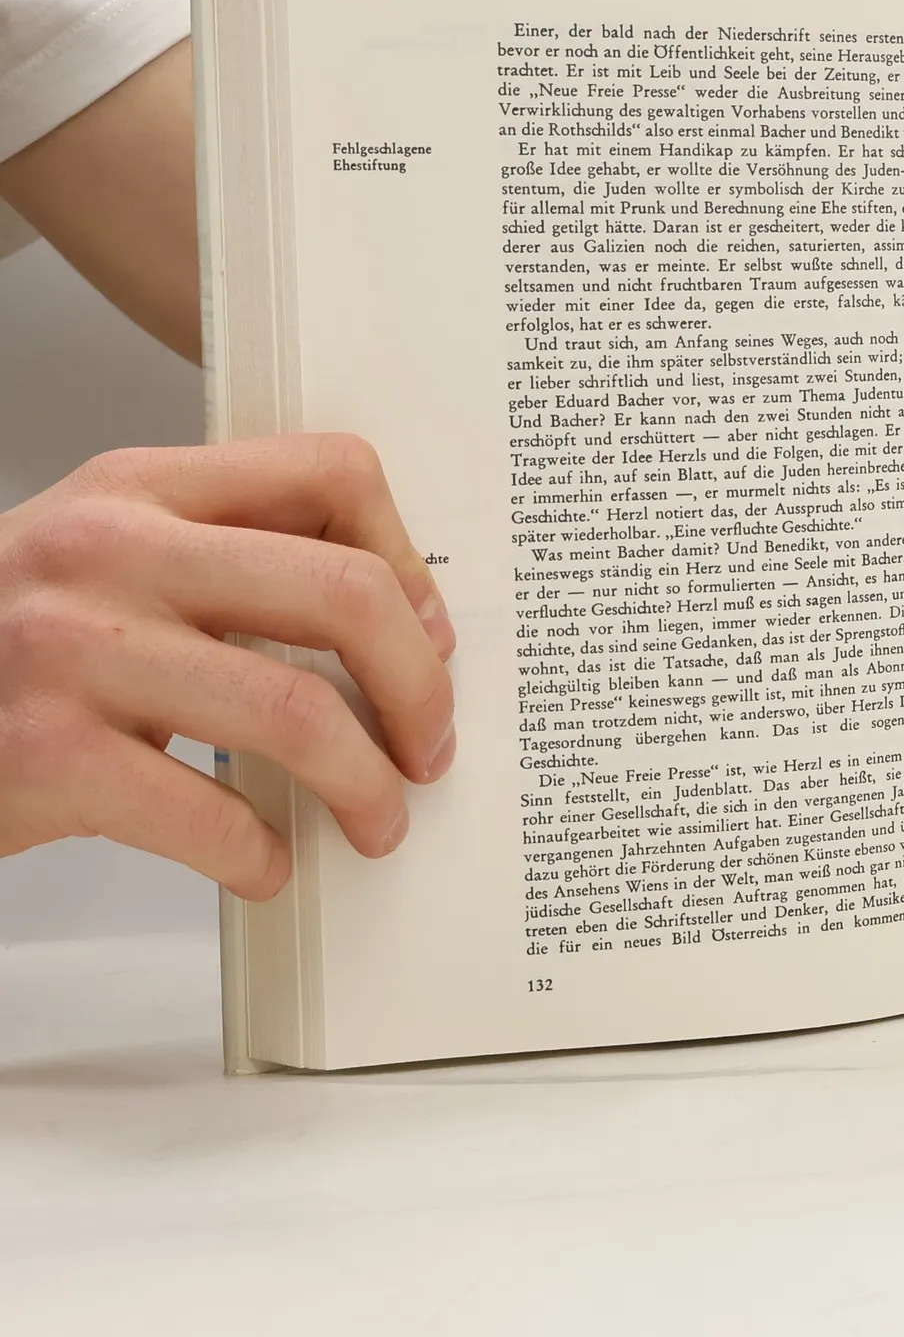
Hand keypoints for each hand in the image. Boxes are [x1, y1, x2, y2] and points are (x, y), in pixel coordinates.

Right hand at [0, 435, 455, 897]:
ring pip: (296, 710)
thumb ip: (224, 556)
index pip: (329, 471)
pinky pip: (211, 813)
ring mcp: (71, 651)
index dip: (408, 559)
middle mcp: (110, 552)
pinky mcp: (45, 757)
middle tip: (430, 745)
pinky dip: (262, 855)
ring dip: (366, 784)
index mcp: (141, 487)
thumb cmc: (8, 642)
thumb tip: (397, 619)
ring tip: (377, 819)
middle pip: (342, 594)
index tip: (428, 634)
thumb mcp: (104, 558)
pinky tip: (266, 865)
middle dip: (418, 686)